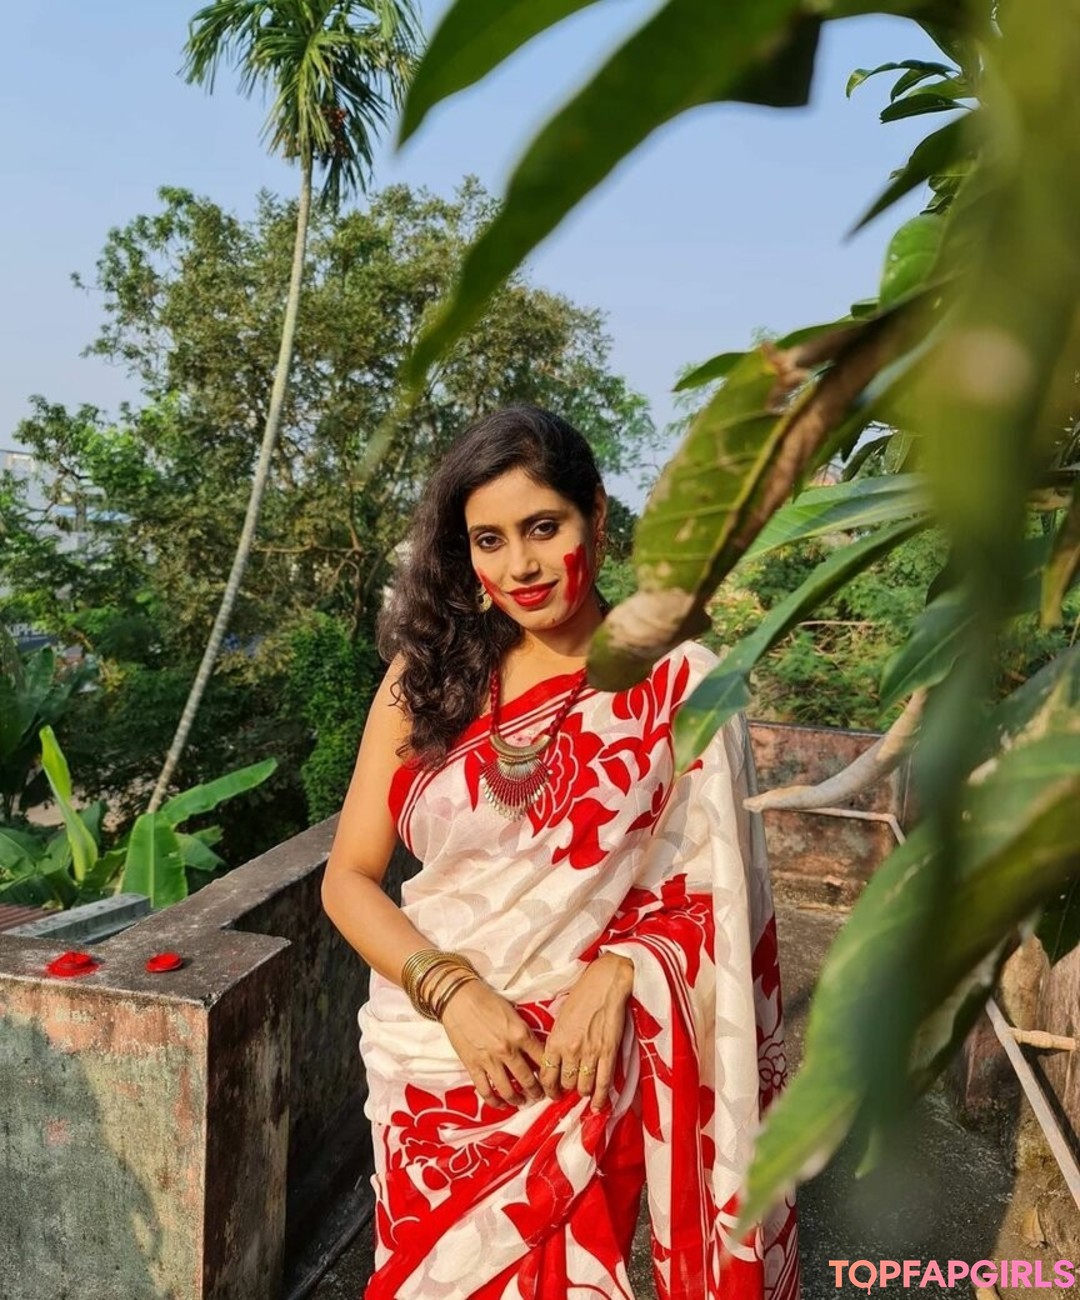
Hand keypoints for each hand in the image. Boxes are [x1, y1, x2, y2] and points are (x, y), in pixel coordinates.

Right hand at [439, 979, 547, 1108]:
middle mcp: (508, 1050)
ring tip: (522, 1102)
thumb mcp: (513, 1013)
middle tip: (540, 1095)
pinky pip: (485, 1090)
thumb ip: (524, 1032)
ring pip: (508, 1090)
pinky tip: (500, 1104)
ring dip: (518, 1099)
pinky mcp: (473, 1066)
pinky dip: (494, 1101)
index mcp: (521, 1034)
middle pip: (528, 1079)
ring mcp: (489, 1060)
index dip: (550, 1072)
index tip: (552, 1078)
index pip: (543, 1059)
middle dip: (537, 1091)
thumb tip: (534, 1050)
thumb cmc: (487, 1000)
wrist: (459, 998)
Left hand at [540, 953, 633, 1110]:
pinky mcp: (608, 1052)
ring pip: (583, 1087)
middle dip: (568, 1089)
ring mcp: (590, 1053)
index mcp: (555, 1040)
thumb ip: (556, 1040)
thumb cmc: (582, 995)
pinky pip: (603, 1082)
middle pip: (566, 1084)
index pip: (546, 1076)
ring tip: (584, 1090)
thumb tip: (555, 1061)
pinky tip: (597, 1105)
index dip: (548, 1089)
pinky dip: (600, 1097)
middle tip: (571, 1089)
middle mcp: (570, 1050)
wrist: (605, 983)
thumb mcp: (560, 1017)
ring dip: (583, 1092)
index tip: (552, 1092)